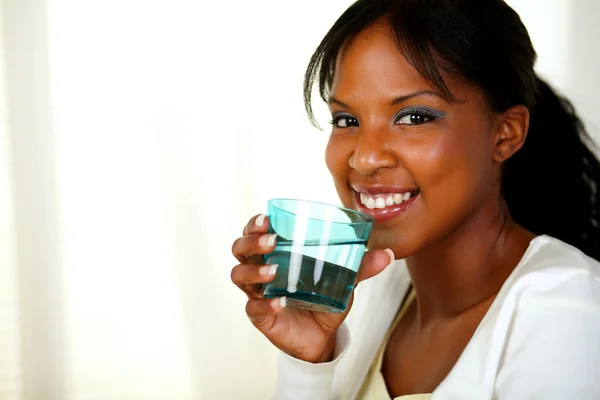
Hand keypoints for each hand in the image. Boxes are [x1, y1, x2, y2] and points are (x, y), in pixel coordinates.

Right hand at [231, 214, 393, 362]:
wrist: (323, 337)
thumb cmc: (325, 298)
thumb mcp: (343, 279)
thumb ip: (360, 266)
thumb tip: (387, 254)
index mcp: (275, 253)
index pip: (254, 232)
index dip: (255, 224)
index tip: (267, 219)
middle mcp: (261, 270)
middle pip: (240, 249)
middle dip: (251, 242)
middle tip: (271, 241)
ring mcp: (258, 293)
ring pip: (239, 275)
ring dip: (254, 271)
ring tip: (274, 271)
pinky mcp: (261, 317)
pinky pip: (254, 309)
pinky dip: (265, 305)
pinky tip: (279, 302)